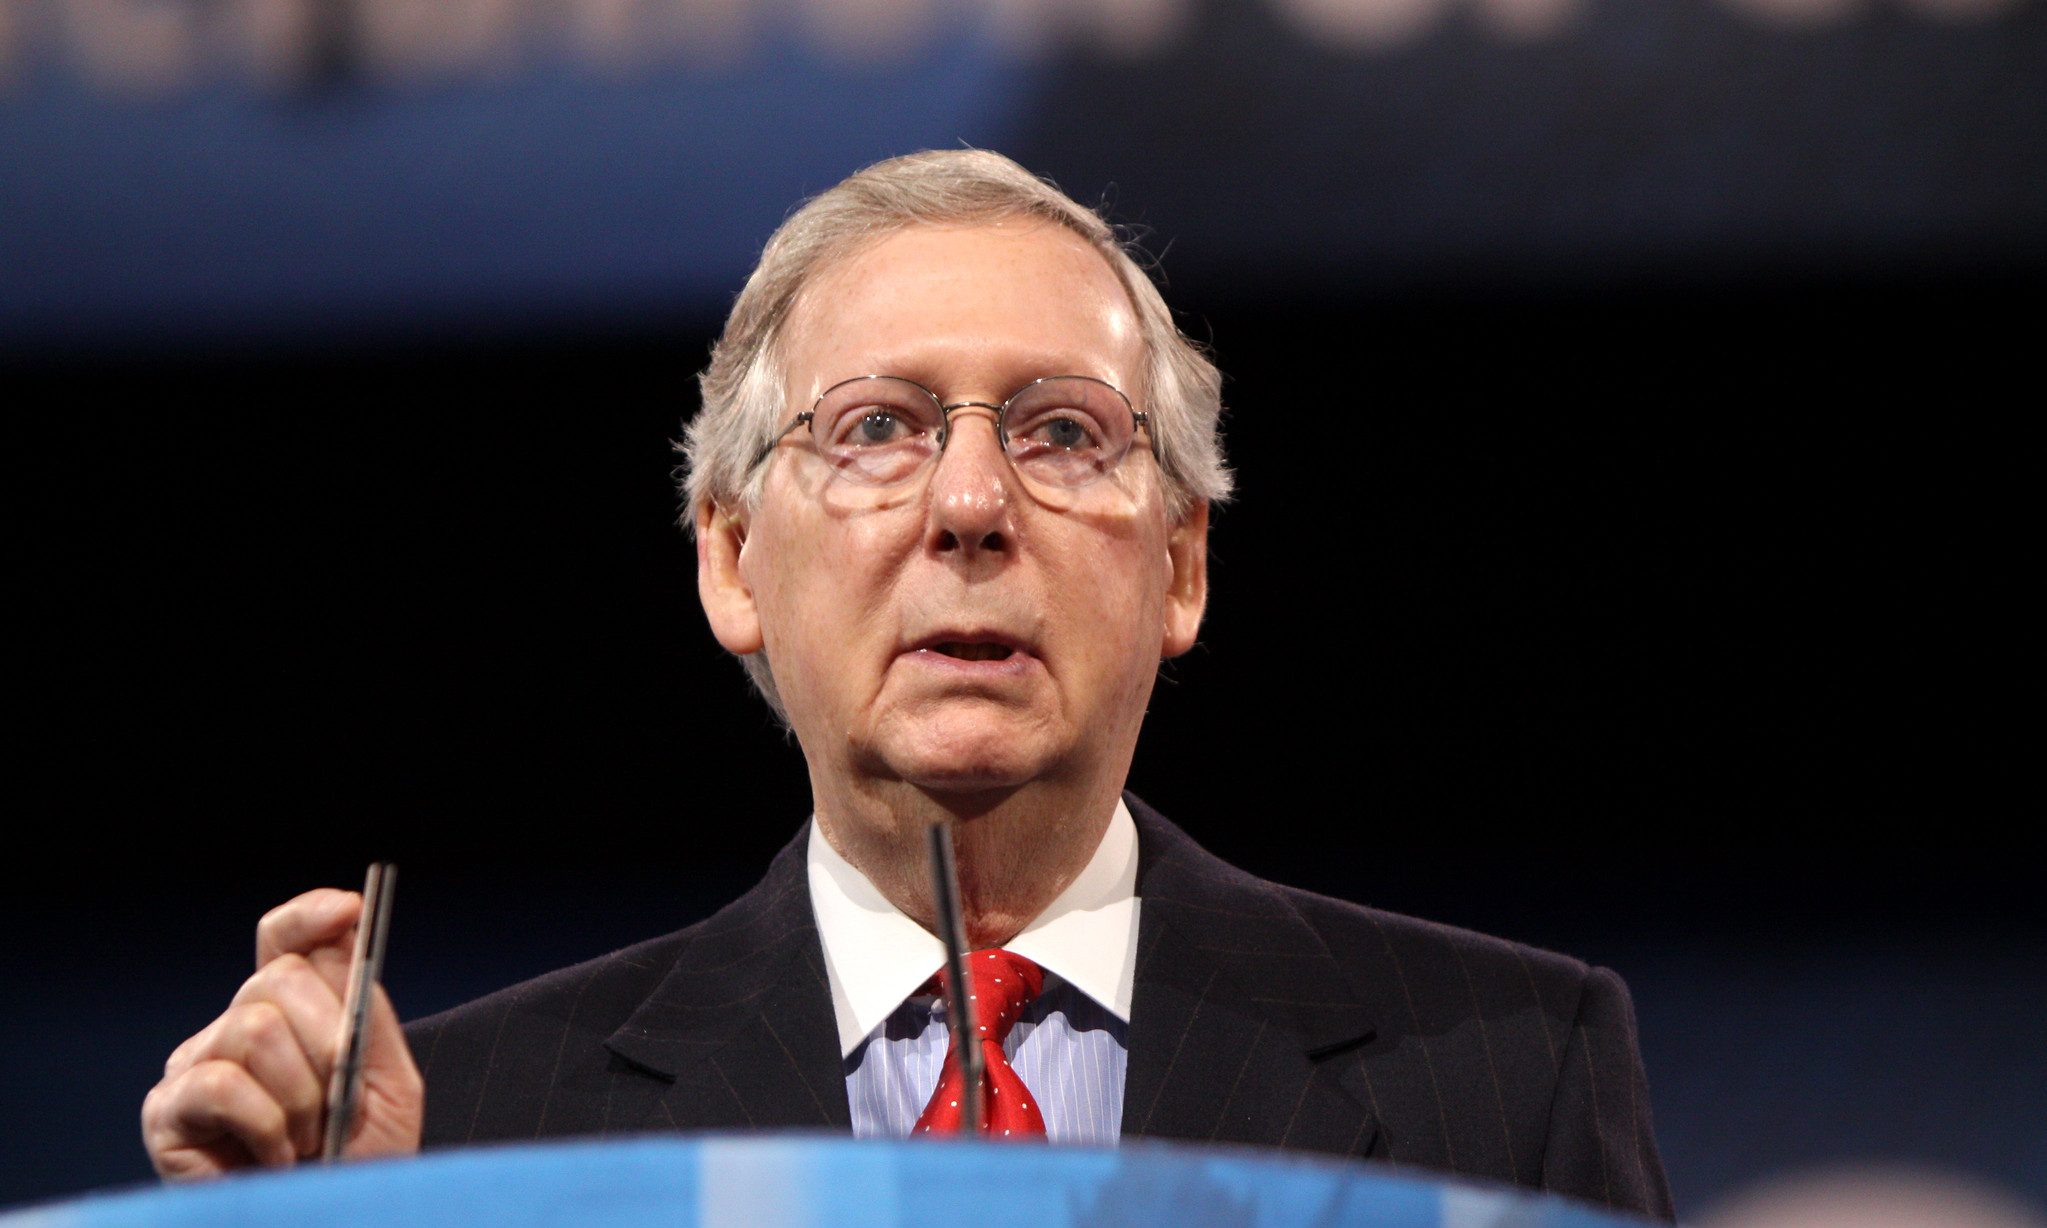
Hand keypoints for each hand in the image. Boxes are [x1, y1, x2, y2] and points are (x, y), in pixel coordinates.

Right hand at [141, 889, 423, 1178]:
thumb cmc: (361, 1162)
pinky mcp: (167, 1112)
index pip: (284, 940)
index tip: (350, 910)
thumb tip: (346, 934)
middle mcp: (235, 1026)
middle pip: (278, 979)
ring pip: (254, 1028)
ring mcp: (196, 1064)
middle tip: (337, 1102)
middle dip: (329, 1040)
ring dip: (300, 1095)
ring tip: (305, 1141)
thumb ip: (368, 1012)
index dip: (309, 917)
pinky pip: (220, 1083)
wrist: (339, 1215)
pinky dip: (265, 1124)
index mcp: (291, 1013)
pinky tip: (276, 1159)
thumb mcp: (388, 1080)